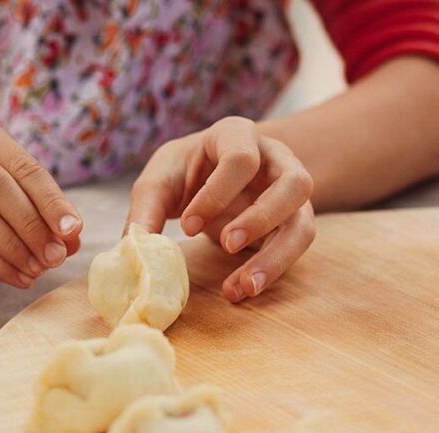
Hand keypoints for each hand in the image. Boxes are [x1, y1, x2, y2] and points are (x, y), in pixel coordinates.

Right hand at [0, 112, 82, 287]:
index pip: (20, 163)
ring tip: (39, 268)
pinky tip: (18, 277)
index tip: (73, 230)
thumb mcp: (11, 193)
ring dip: (13, 245)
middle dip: (31, 223)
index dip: (50, 199)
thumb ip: (41, 210)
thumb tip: (71, 240)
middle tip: (56, 255)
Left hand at [127, 116, 314, 302]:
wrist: (215, 175)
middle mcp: (277, 160)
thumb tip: (134, 248)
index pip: (241, 158)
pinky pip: (296, 249)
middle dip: (260, 219)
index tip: (188, 226)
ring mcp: (292, 194)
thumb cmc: (188, 172)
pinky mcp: (295, 223)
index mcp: (238, 136)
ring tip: (244, 287)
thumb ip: (145, 209)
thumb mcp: (161, 179)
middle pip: (294, 183)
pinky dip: (272, 272)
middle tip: (226, 245)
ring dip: (276, 257)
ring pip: (303, 223)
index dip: (217, 194)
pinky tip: (243, 289)